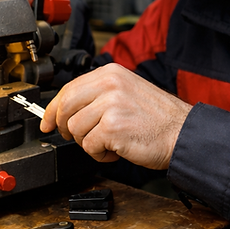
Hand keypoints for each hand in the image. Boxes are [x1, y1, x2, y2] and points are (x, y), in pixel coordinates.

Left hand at [39, 64, 191, 169]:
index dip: (53, 109)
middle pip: (65, 107)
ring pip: (75, 129)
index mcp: (111, 73)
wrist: (183, 134)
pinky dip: (100, 154)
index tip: (46, 121)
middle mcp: (110, 85)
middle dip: (64, 127)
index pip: (69, 89)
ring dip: (88, 142)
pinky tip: (116, 150)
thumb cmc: (158, 119)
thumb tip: (66, 109)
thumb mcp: (127, 92)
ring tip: (109, 143)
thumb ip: (99, 95)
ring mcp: (111, 105)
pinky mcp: (113, 128)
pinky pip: (89, 146)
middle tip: (74, 137)